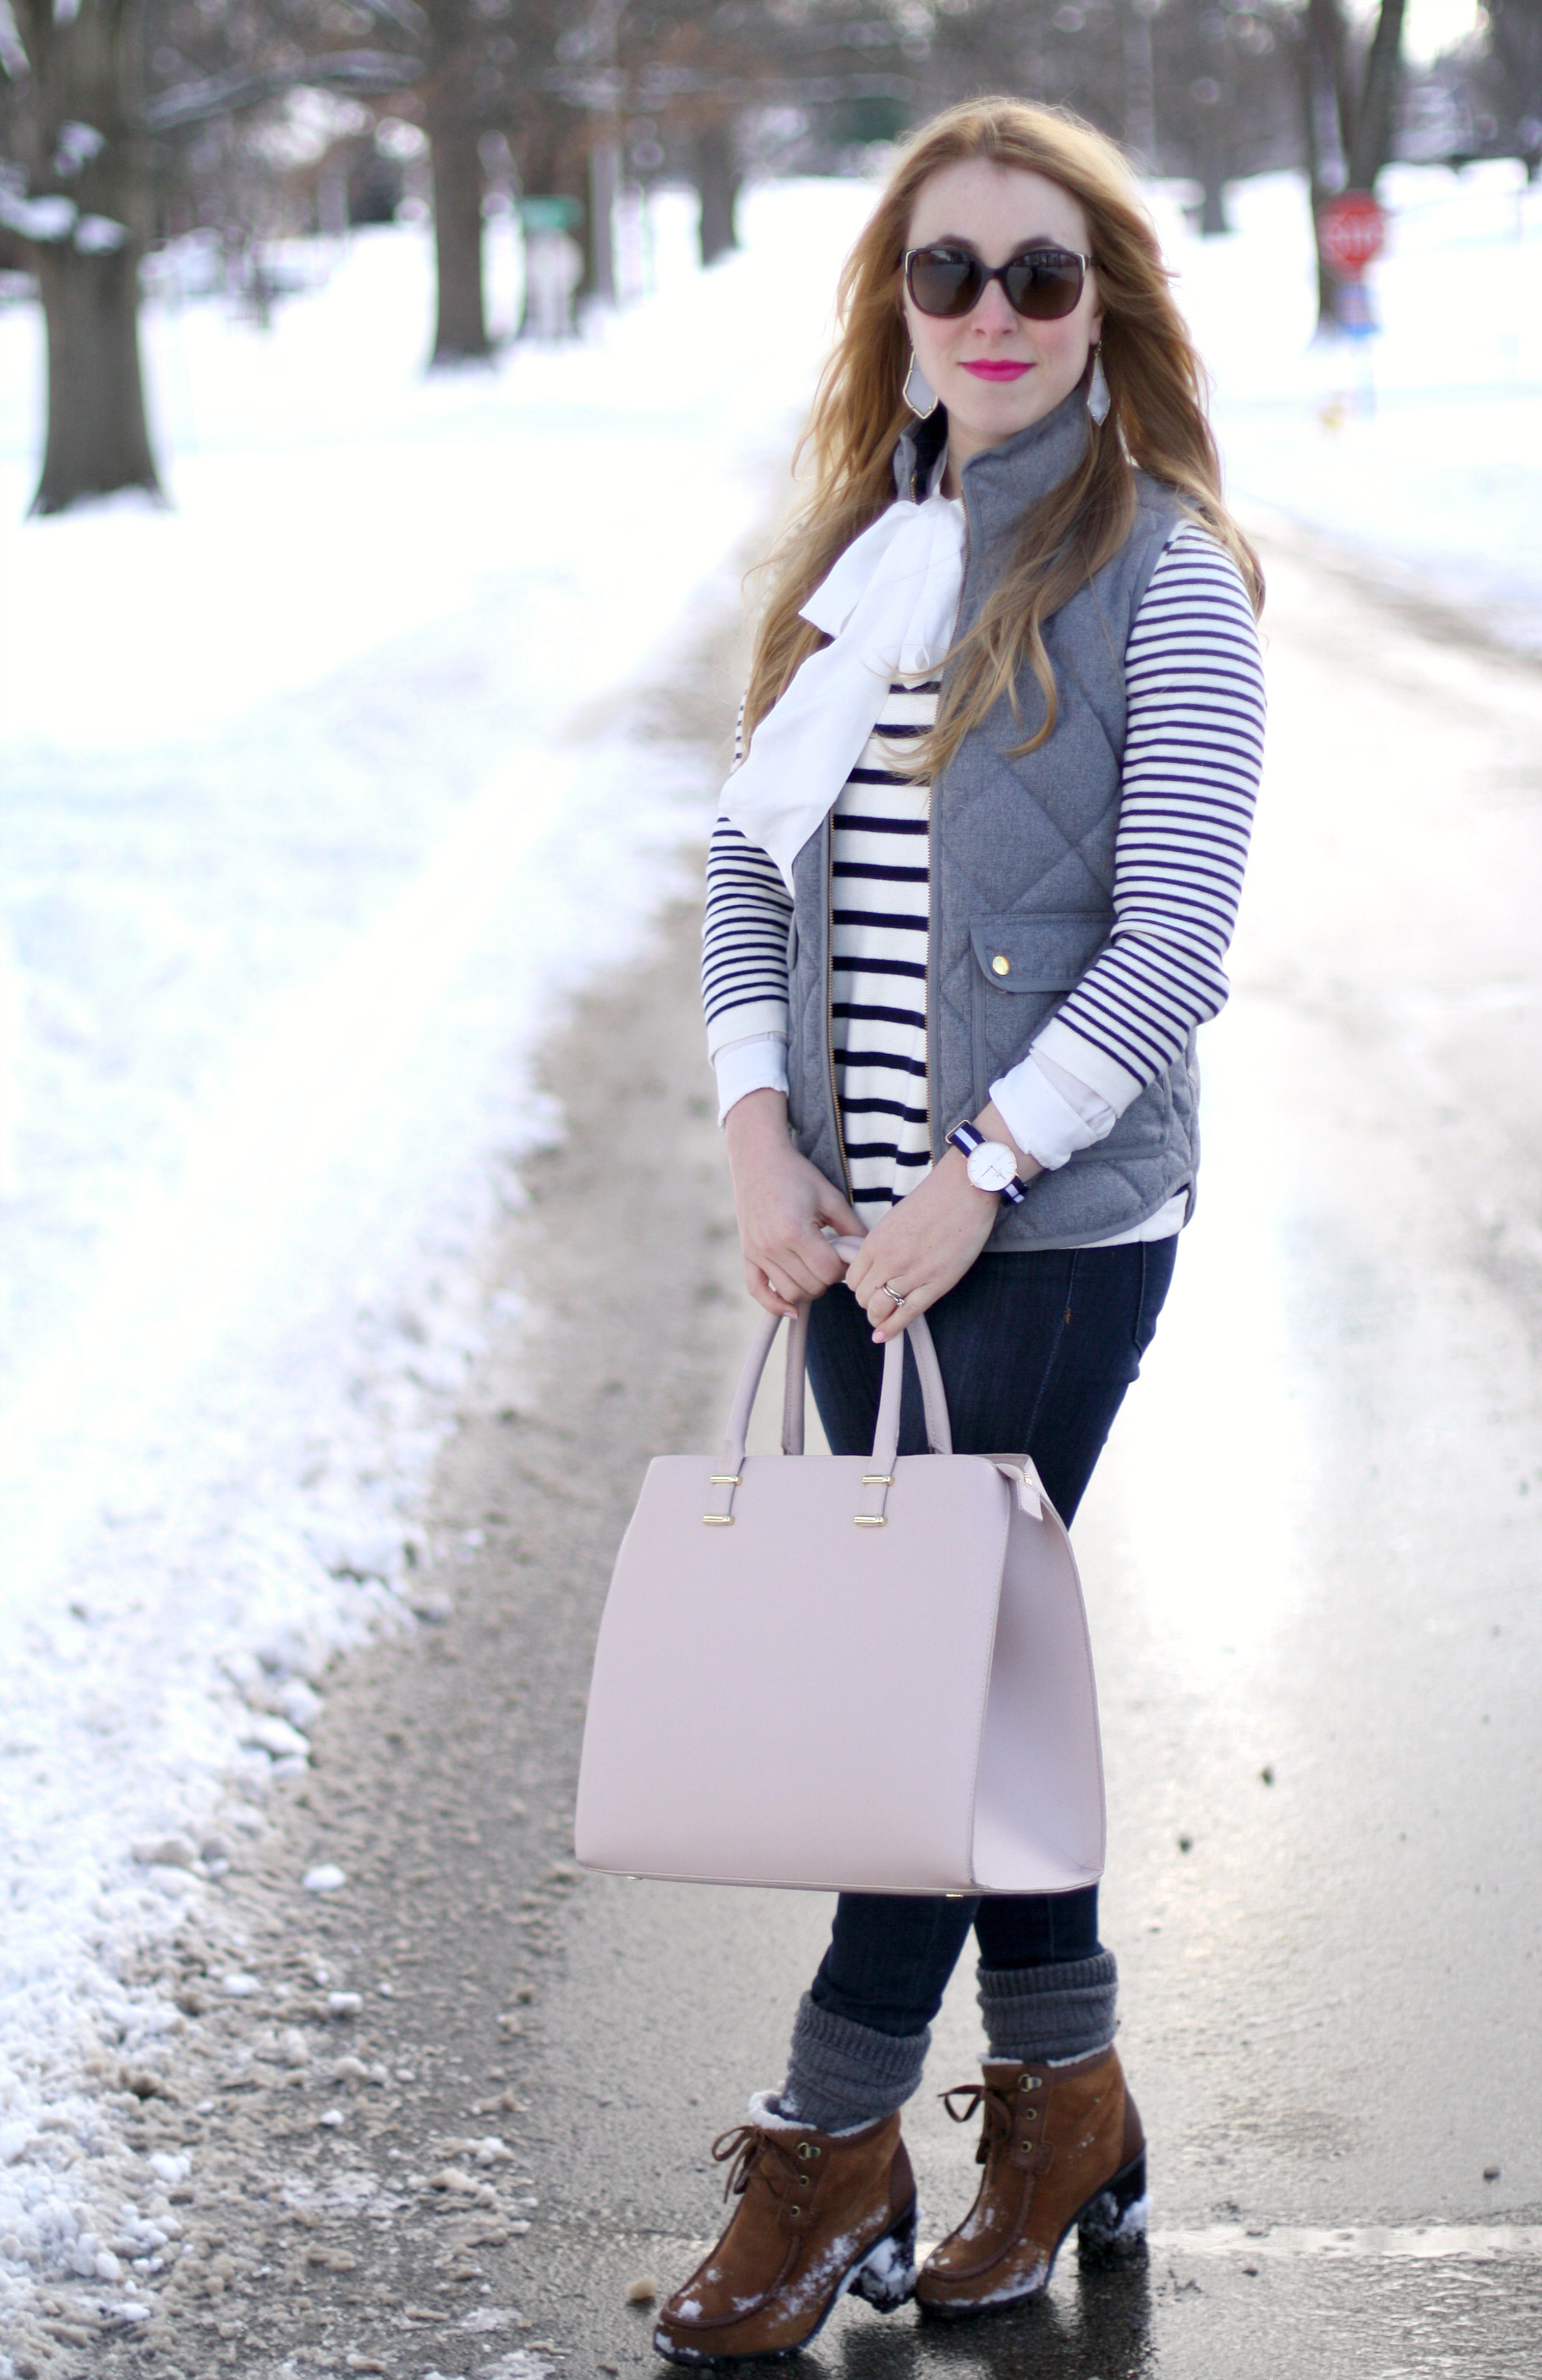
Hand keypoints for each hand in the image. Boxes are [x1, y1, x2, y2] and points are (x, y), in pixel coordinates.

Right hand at [725, 1090, 865, 1318]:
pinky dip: (774, 1304)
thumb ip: (852, 1228)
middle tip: (832, 1260)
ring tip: (815, 1268)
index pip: (828, 1272)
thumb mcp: (830, 1197)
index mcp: (795, 1231)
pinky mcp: (747, 1255)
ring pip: (790, 1293)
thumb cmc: (797, 1175)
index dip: (844, 1269)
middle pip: (811, 1287)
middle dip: (828, 1278)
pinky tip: (791, 1308)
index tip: (846, 1255)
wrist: (758, 1160)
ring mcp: (757, 1253)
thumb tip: (868, 1254)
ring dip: (808, 1288)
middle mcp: (773, 1246)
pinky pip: (758, 1291)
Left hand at [845, 1104, 1041, 1339]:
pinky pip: (907, 1314)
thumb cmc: (933, 1201)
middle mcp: (889, 1261)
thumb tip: (872, 1267)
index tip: (866, 1288)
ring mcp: (912, 1275)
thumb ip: (880, 1244)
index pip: (852, 1279)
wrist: (965, 1192)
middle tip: (877, 1302)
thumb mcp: (894, 1220)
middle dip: (867, 1303)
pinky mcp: (936, 1285)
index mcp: (875, 1242)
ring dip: (878, 1317)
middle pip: (863, 1297)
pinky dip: (892, 1329)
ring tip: (882, 1318)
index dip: (858, 1287)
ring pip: (880, 1309)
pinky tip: (884, 1336)